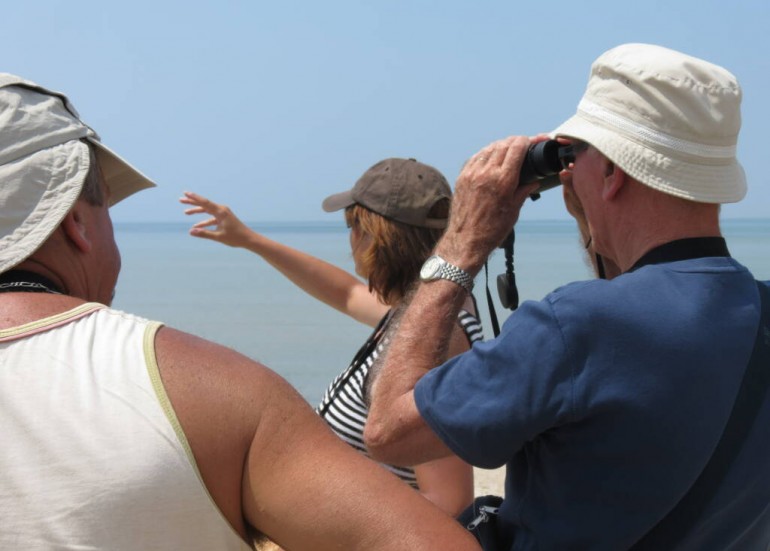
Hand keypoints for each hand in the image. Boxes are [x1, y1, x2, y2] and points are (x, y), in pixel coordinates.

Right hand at [180, 191, 252, 247]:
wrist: (248, 239)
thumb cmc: (236, 238)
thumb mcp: (218, 237)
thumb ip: (204, 234)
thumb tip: (191, 232)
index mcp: (221, 212)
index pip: (205, 203)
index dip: (194, 198)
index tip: (186, 193)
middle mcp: (222, 210)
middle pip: (204, 204)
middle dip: (192, 202)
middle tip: (181, 200)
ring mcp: (223, 214)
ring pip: (207, 211)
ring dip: (197, 211)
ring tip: (185, 212)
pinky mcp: (224, 219)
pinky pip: (211, 218)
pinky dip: (204, 221)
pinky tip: (196, 226)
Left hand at [438, 136, 537, 271]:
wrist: (465, 241)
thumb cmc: (491, 230)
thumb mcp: (513, 211)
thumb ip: (523, 192)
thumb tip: (533, 182)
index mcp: (503, 181)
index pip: (516, 148)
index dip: (526, 141)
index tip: (532, 141)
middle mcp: (486, 173)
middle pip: (503, 145)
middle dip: (515, 141)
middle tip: (523, 144)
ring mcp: (471, 174)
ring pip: (488, 149)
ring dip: (500, 145)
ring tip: (508, 149)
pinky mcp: (462, 178)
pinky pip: (475, 158)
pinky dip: (486, 154)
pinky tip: (491, 157)